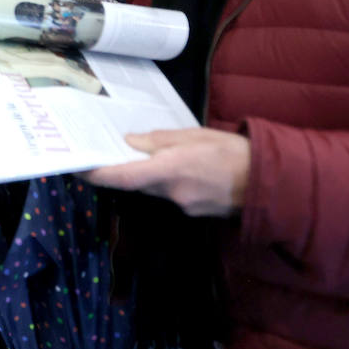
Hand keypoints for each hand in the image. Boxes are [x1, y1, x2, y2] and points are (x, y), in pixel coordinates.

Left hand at [79, 128, 250, 216]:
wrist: (269, 182)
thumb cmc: (232, 151)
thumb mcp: (194, 136)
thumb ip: (160, 141)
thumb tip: (131, 143)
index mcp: (171, 170)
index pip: (125, 177)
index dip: (99, 175)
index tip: (79, 169)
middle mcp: (172, 193)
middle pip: (137, 183)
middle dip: (125, 170)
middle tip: (111, 152)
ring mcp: (183, 206)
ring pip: (154, 189)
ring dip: (148, 175)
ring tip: (150, 155)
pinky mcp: (194, 212)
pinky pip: (171, 194)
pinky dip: (167, 182)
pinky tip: (178, 168)